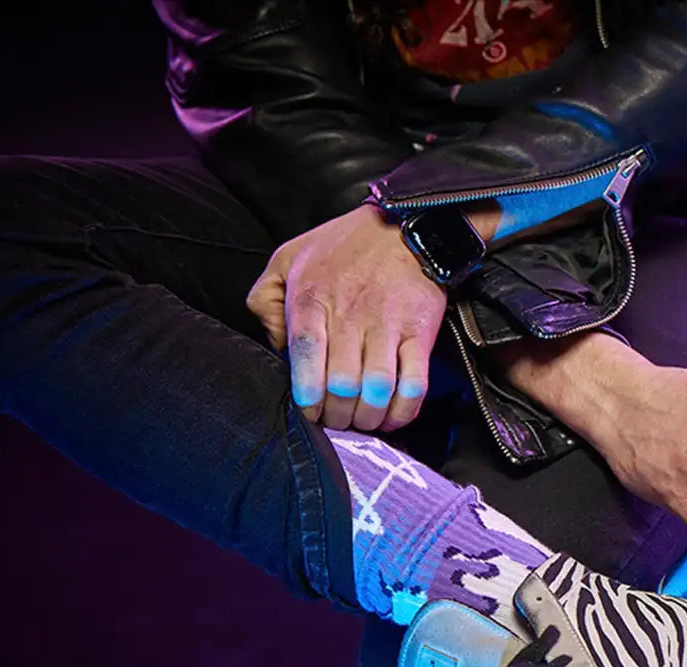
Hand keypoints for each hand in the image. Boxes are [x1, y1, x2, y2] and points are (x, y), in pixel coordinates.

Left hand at [248, 205, 451, 431]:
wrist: (406, 225)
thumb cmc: (343, 246)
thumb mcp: (287, 259)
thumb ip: (265, 301)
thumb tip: (276, 346)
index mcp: (312, 300)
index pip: (306, 358)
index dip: (307, 395)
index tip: (309, 409)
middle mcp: (350, 315)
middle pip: (341, 385)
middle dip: (337, 414)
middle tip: (336, 418)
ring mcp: (389, 325)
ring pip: (377, 390)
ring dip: (368, 417)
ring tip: (362, 420)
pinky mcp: (420, 332)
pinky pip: (415, 383)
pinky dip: (404, 409)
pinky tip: (392, 415)